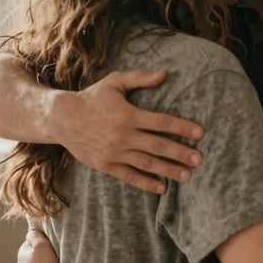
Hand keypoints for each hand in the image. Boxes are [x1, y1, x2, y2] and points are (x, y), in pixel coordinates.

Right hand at [50, 69, 203, 192]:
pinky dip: (146, 183)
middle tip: (200, 159)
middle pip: (158, 146)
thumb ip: (139, 78)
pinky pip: (130, 176)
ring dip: (168, 170)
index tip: (200, 133)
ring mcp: (115, 152)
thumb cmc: (92, 98)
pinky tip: (162, 187)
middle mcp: (123, 135)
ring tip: (187, 175)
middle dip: (181, 153)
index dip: (182, 128)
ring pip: (147, 163)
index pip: (162, 122)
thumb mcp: (114, 82)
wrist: (62, 119)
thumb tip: (164, 74)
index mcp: (128, 115)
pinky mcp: (106, 165)